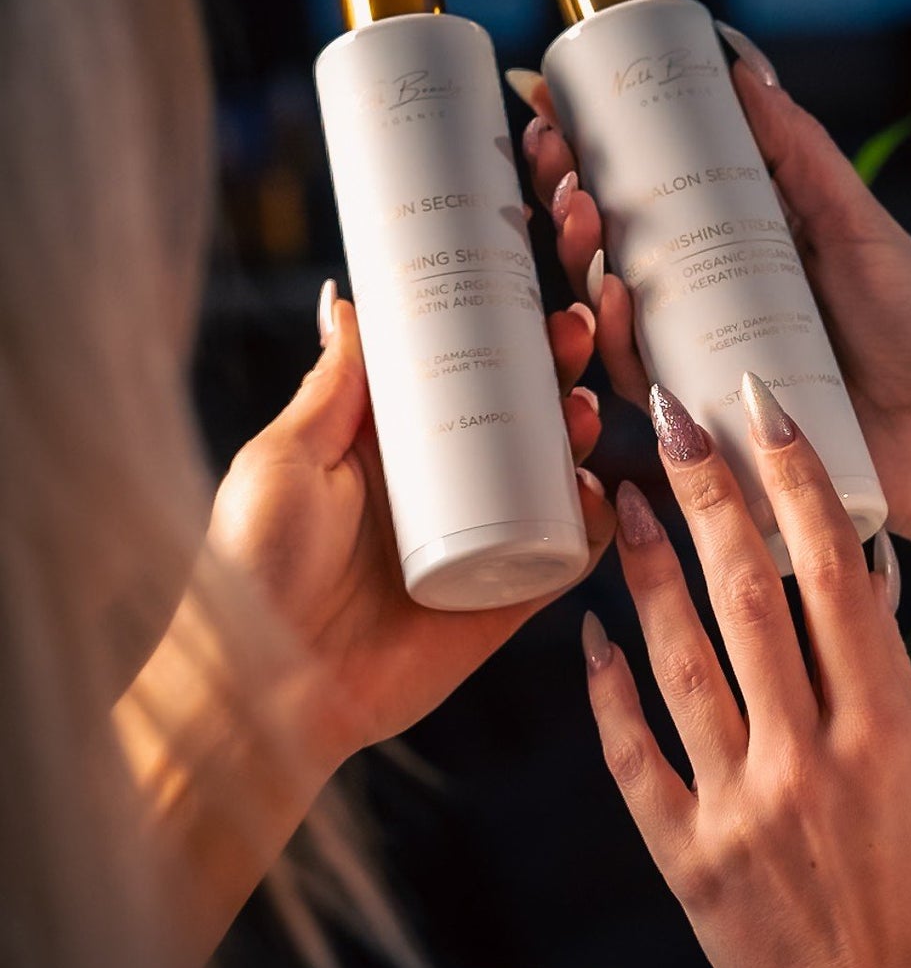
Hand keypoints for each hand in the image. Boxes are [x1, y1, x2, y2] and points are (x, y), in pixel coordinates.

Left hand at [208, 284, 613, 764]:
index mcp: (392, 444)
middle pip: (520, 409)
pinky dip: (596, 521)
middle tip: (574, 327)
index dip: (502, 326)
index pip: (462, 367)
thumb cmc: (254, 568)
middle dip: (558, 364)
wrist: (266, 688)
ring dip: (583, 431)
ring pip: (554, 472)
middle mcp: (444, 486)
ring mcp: (481, 540)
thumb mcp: (285, 457)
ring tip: (585, 405)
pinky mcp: (506, 600)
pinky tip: (599, 488)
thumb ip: (330, 388)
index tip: (530, 279)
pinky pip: (569, 555)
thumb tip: (349, 300)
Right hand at [511, 35, 910, 581]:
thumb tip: (743, 68)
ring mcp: (700, 364)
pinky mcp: (704, 426)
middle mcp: (706, 306)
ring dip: (579, 256)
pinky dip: (616, 338)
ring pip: (609, 311)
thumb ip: (801, 156)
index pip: (645, 196)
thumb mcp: (856, 226)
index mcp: (737, 252)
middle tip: (553, 150)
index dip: (590, 156)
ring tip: (579, 208)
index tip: (552, 105)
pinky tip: (611, 294)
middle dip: (566, 195)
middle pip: (610, 248)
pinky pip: (639, 382)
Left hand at [582, 371, 910, 967]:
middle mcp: (812, 755)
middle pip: (748, 594)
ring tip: (614, 497)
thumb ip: (877, 674)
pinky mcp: (689, 859)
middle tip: (665, 417)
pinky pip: (633, 757)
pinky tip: (585, 633)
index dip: (795, 480)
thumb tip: (847, 570)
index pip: (834, 572)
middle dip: (705, 494)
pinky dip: (606, 691)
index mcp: (885, 725)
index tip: (761, 410)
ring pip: (679, 659)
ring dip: (645, 569)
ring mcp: (743, 808)